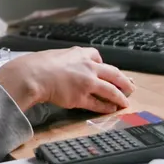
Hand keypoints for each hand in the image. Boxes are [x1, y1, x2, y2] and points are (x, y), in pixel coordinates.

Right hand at [0, 47, 133, 114]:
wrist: (32, 75)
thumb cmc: (38, 65)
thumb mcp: (55, 55)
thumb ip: (65, 59)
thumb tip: (63, 64)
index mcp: (79, 54)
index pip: (97, 56)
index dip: (103, 64)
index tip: (106, 69)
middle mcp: (88, 67)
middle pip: (113, 73)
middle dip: (124, 81)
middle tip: (131, 86)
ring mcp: (87, 83)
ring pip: (110, 90)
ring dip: (120, 96)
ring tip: (126, 101)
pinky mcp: (81, 97)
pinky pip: (98, 103)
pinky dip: (107, 107)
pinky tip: (111, 109)